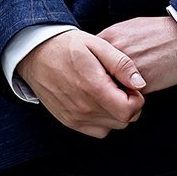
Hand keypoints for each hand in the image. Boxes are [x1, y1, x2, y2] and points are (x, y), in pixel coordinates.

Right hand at [17, 30, 147, 137]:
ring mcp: (74, 117)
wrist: (36, 54)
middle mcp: (83, 108)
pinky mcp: (68, 121)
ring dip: (116, 113)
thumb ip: (122, 64)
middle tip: (121, 87)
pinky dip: (103, 120)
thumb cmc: (68, 46)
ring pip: (111, 127)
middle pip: (123, 121)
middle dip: (129, 105)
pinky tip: (99, 101)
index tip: (131, 86)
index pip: (128, 111)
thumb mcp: (98, 45)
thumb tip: (140, 83)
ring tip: (109, 92)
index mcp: (93, 88)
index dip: (138, 99)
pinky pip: (96, 130)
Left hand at [95, 14, 176, 92]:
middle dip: (95, 82)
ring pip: (107, 88)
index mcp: (110, 38)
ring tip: (115, 92)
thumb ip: (112, 41)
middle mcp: (114, 54)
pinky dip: (125, 98)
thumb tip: (98, 53)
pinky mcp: (139, 85)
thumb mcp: (131, 27)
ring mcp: (126, 70)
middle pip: (93, 75)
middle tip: (98, 87)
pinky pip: (124, 97)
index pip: (86, 59)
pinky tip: (130, 94)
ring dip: (109, 92)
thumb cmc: (162, 32)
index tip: (90, 74)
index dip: (88, 68)